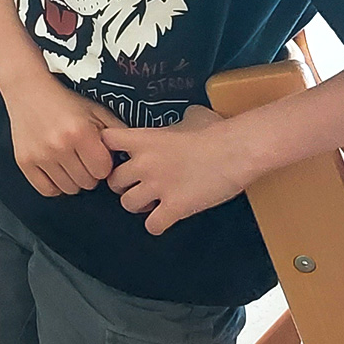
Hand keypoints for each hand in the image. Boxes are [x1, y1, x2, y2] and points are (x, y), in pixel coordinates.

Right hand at [5, 73, 121, 196]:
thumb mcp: (97, 111)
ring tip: (69, 162)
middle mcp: (60, 145)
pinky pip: (47, 190)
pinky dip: (54, 185)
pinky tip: (56, 170)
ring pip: (69, 189)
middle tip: (82, 158)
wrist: (28, 90)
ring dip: (72, 179)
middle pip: (87, 183)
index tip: (97, 155)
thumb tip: (135, 155)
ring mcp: (40, 155)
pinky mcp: (24, 161)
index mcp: (81, 132)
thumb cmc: (64, 101)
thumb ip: (118, 133)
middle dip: (89, 172)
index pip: (103, 171)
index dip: (103, 164)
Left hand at [105, 106, 247, 234]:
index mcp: (143, 139)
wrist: (237, 150)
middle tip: (139, 185)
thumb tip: (184, 120)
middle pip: (113, 181)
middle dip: (124, 185)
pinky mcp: (175, 208)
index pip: (105, 142)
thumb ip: (176, 123)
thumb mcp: (190, 117)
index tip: (119, 156)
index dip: (108, 150)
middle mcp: (143, 163)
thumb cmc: (217, 130)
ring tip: (152, 203)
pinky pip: (152, 226)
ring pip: (127, 204)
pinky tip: (166, 219)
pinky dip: (157, 225)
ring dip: (138, 206)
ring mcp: (157, 187)